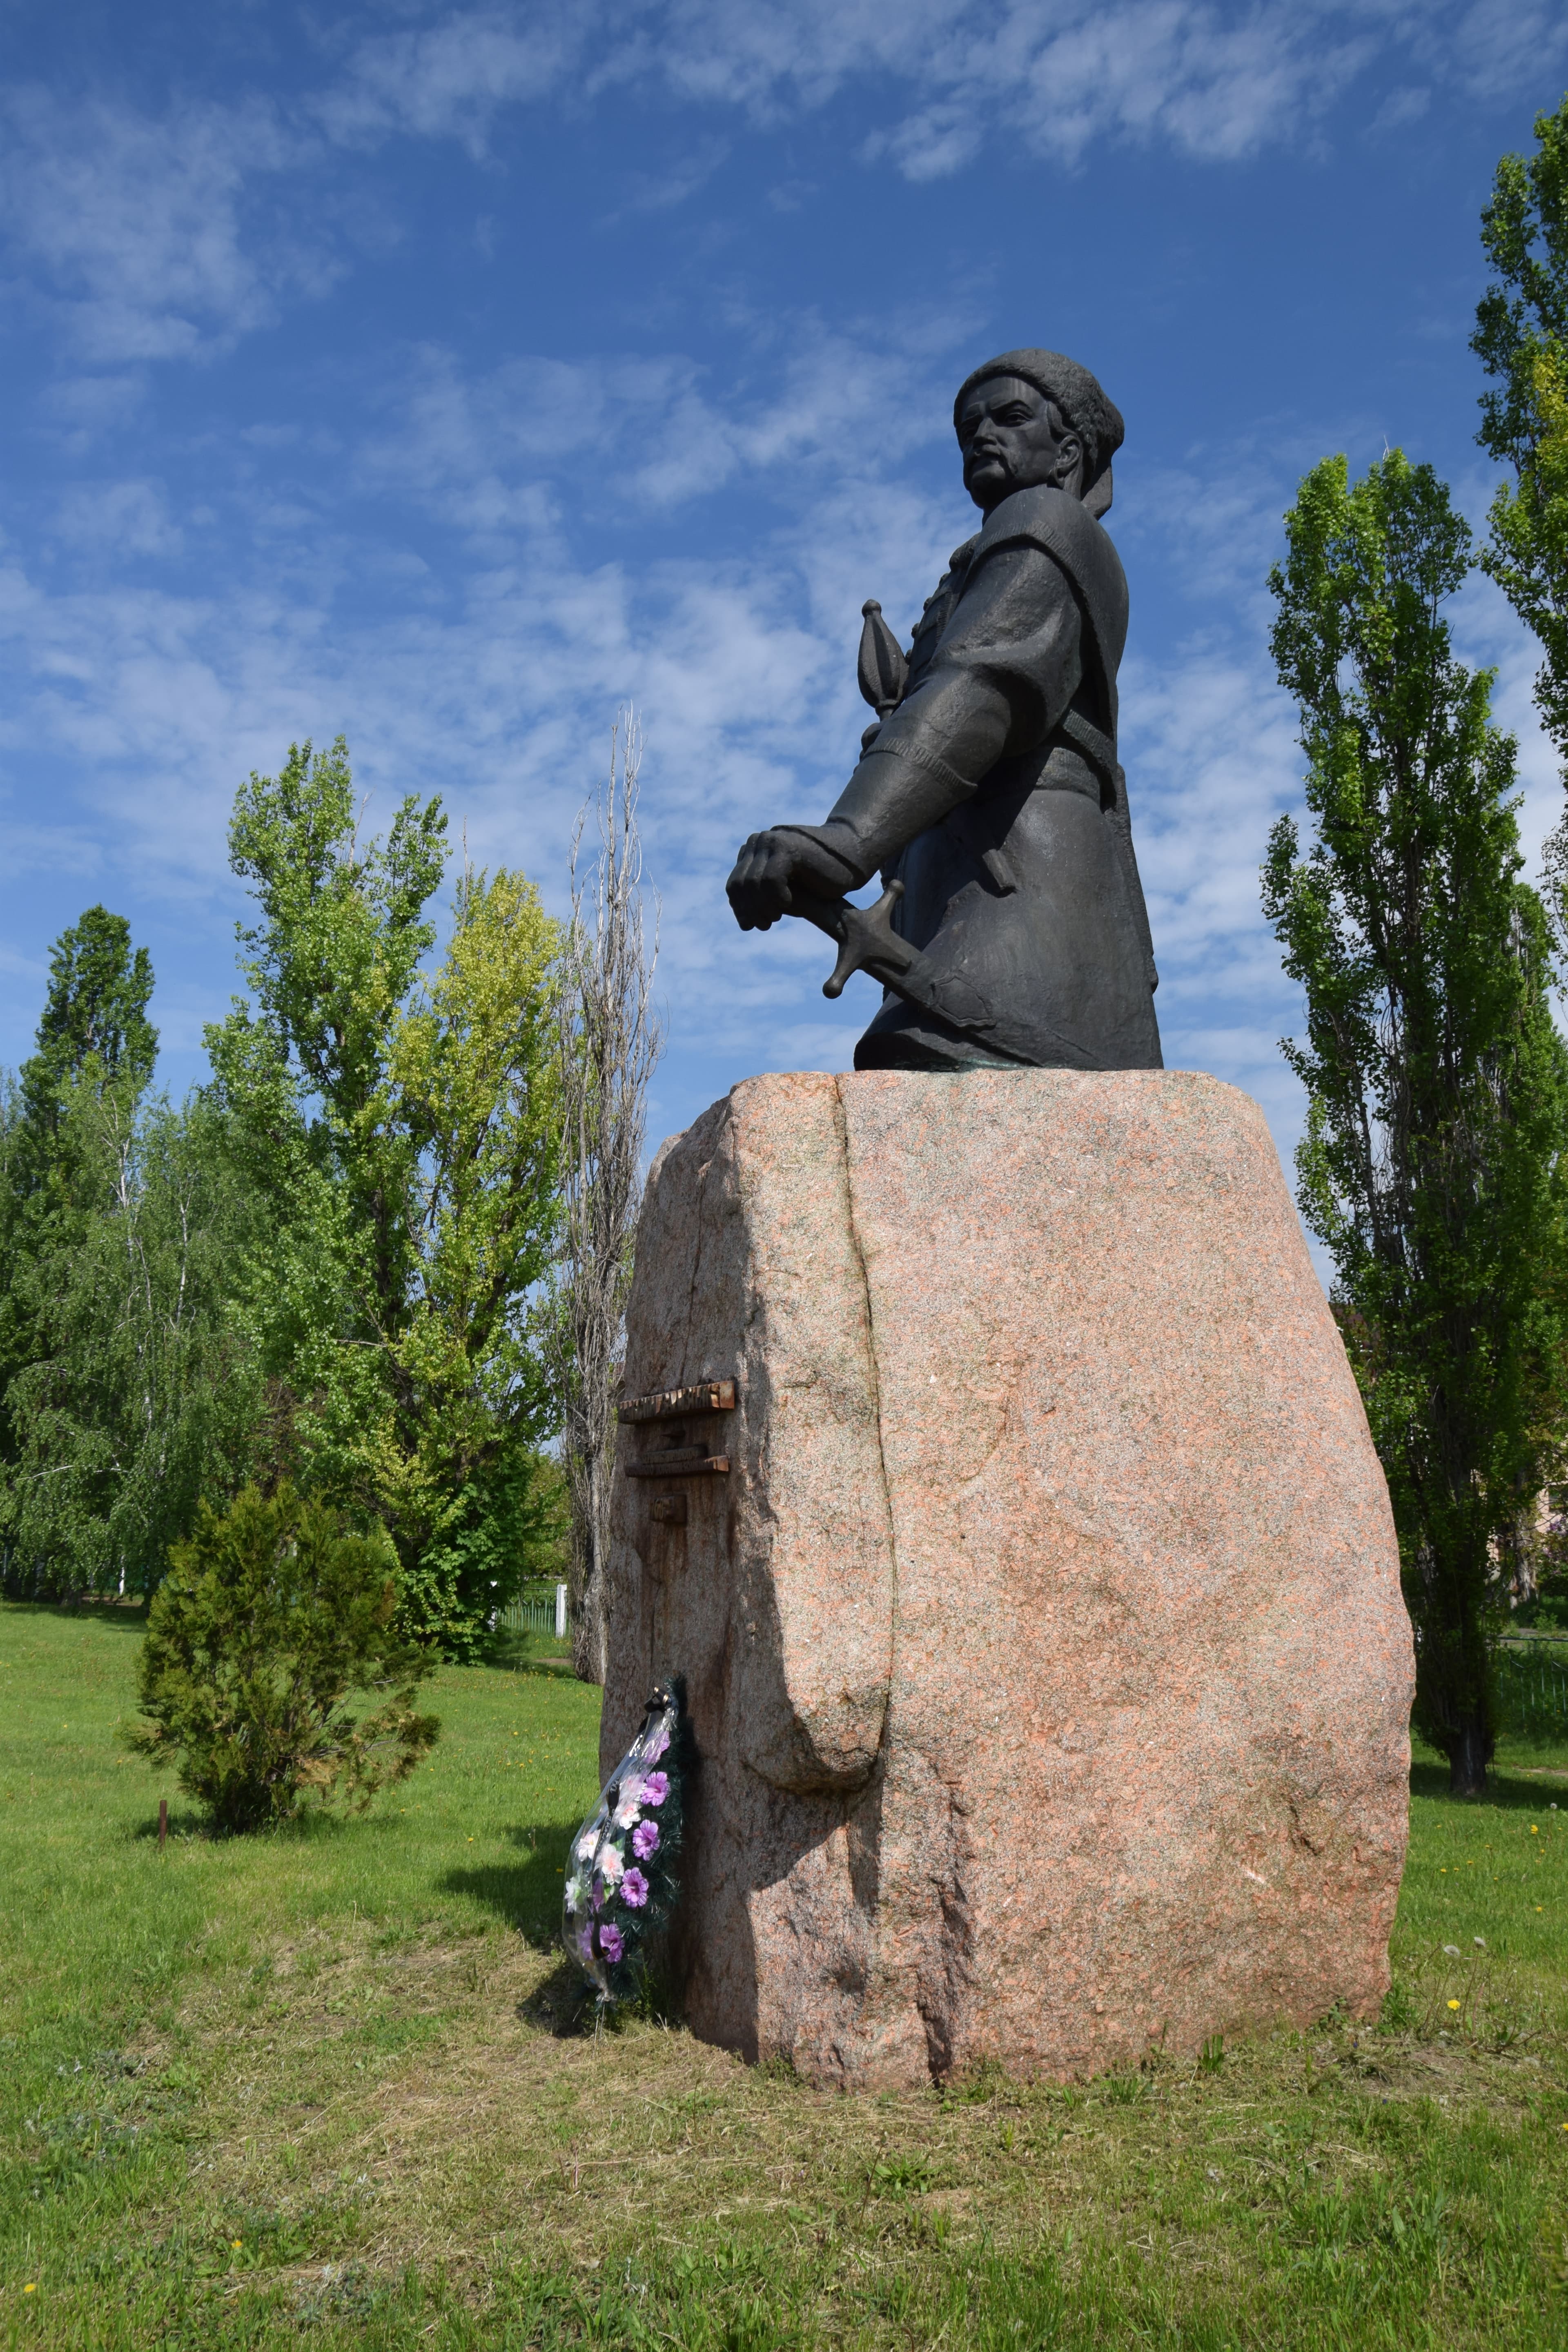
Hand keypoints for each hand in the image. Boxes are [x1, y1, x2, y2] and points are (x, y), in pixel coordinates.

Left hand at [726, 828, 858, 931]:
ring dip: (762, 906)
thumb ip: (763, 899)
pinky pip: (771, 879)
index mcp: (755, 850)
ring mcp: (772, 841)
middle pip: (740, 884)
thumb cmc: (819, 878)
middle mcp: (760, 842)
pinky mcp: (788, 847)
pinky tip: (787, 903)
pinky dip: (776, 897)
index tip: (749, 926)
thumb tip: (742, 921)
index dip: (739, 908)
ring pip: (753, 883)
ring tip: (774, 918)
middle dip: (749, 910)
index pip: (735, 883)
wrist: (851, 858)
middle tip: (763, 925)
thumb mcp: (785, 891)